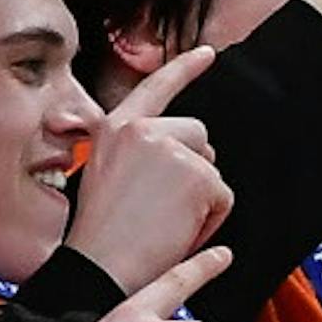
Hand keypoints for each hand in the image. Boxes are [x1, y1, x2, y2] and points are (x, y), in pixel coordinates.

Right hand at [66, 46, 233, 294]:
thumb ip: (142, 152)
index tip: (208, 53)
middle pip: (200, 137)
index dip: (184, 69)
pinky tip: (177, 231)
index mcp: (115, 129)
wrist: (97, 267)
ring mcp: (171, 149)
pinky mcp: (197, 176)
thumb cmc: (101, 233)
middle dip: (193, 171)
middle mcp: (142, 130)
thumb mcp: (109, 174)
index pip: (155, 88)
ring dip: (200, 197)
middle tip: (158, 208)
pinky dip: (210, 219)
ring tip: (163, 221)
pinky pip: (223, 197)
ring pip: (213, 168)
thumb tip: (184, 151)